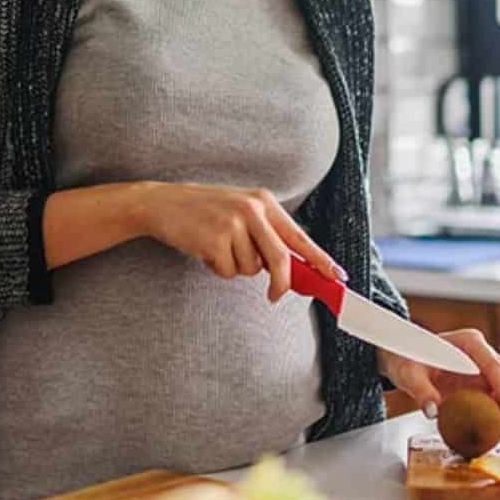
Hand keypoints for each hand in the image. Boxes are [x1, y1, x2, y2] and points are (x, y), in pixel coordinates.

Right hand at [136, 182, 343, 301]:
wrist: (162, 203)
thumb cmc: (204, 213)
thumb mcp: (240, 214)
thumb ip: (265, 236)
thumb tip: (292, 272)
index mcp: (264, 202)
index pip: (299, 237)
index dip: (320, 260)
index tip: (337, 278)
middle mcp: (253, 209)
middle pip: (281, 259)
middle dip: (281, 284)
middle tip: (275, 297)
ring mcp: (233, 223)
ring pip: (251, 269)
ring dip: (236, 268)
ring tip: (218, 249)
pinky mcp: (215, 238)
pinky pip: (228, 272)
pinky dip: (218, 269)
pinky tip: (206, 251)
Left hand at [378, 330, 499, 420]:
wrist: (403, 357)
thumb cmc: (407, 358)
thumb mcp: (408, 374)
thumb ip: (420, 391)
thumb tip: (433, 411)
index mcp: (468, 342)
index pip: (494, 365)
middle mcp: (481, 352)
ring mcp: (483, 366)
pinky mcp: (482, 380)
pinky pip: (498, 395)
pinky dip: (499, 410)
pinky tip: (491, 426)